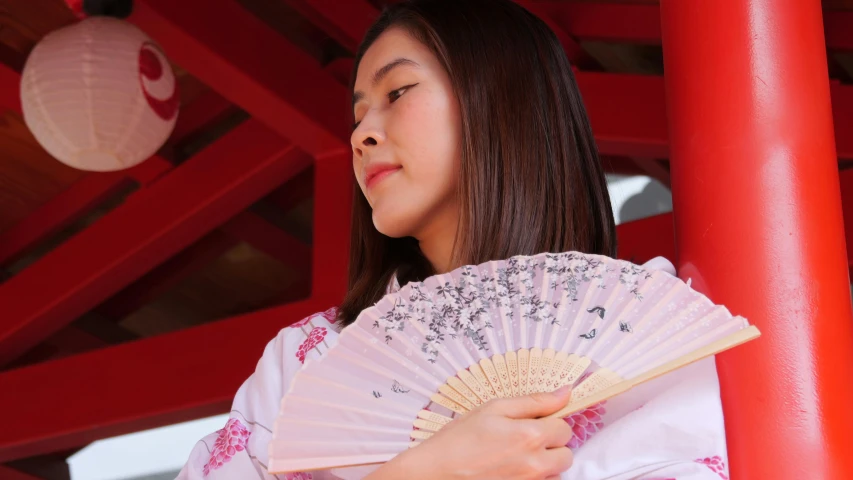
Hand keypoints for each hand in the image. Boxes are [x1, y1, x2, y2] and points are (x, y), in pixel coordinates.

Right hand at [368, 386, 573, 479]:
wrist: (438, 471)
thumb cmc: (460, 438)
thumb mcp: (494, 408)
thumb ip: (534, 401)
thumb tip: (564, 393)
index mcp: (530, 437)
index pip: (565, 427)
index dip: (551, 420)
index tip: (535, 420)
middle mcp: (535, 464)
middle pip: (566, 453)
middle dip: (552, 443)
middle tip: (525, 437)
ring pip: (556, 471)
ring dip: (545, 461)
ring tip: (516, 453)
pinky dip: (533, 475)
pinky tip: (512, 467)